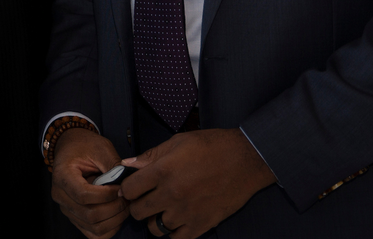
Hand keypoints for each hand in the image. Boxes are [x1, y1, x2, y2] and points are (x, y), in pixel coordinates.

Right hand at [51, 128, 130, 238]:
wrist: (71, 147)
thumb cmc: (85, 146)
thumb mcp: (101, 148)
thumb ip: (114, 166)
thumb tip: (129, 185)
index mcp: (62, 176)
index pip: (83, 195)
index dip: (106, 195)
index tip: (120, 188)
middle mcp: (60, 196)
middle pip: (89, 214)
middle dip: (114, 208)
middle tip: (127, 197)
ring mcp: (67, 209)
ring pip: (93, 227)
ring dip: (114, 220)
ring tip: (124, 205)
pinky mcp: (75, 217)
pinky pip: (93, 234)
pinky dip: (109, 229)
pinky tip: (117, 215)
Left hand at [118, 128, 276, 237]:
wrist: (246, 160)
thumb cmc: (214, 147)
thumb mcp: (178, 142)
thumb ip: (151, 156)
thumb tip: (128, 164)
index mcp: (163, 171)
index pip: (129, 189)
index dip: (127, 188)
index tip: (131, 188)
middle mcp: (172, 194)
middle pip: (138, 211)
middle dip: (137, 205)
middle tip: (145, 199)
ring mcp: (186, 212)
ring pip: (155, 228)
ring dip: (155, 219)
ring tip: (162, 209)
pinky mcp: (202, 224)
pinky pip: (176, 238)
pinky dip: (173, 231)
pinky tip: (177, 219)